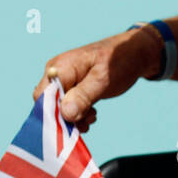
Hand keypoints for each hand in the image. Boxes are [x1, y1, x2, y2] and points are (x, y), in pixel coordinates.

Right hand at [32, 26, 162, 130]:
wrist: (135, 54)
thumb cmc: (119, 61)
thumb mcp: (103, 80)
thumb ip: (83, 96)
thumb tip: (65, 114)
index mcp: (60, 68)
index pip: (42, 97)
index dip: (52, 114)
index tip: (72, 124)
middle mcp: (57, 74)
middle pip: (49, 104)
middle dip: (66, 118)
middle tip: (87, 121)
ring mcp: (65, 81)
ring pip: (59, 108)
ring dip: (74, 118)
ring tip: (92, 116)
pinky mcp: (73, 87)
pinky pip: (69, 106)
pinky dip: (79, 114)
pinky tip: (92, 113)